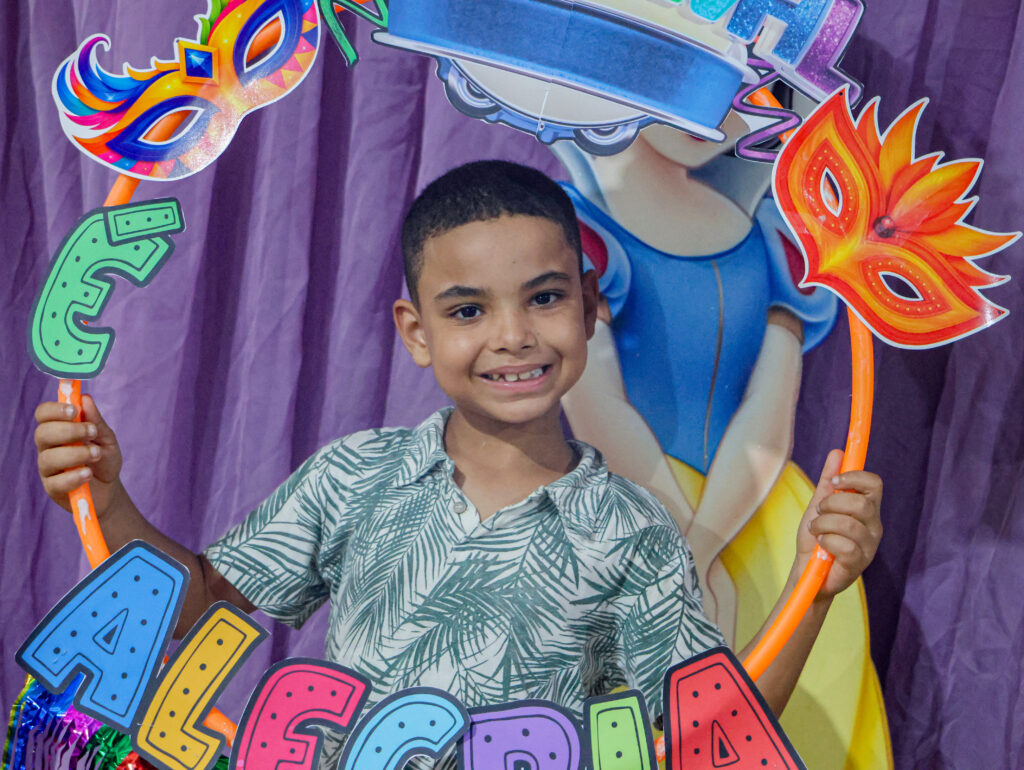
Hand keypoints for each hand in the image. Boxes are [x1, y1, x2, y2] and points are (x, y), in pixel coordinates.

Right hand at [35, 395, 123, 518]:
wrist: (109, 488)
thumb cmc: (103, 458)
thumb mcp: (106, 438)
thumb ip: (96, 421)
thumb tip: (86, 399)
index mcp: (58, 430)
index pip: (43, 414)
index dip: (54, 410)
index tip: (74, 410)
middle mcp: (48, 448)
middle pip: (42, 434)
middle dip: (68, 431)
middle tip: (92, 433)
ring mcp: (48, 469)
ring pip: (48, 458)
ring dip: (75, 454)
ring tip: (96, 454)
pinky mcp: (53, 489)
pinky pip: (56, 482)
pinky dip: (74, 476)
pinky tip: (88, 474)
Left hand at [795, 449, 882, 597]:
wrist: (807, 569)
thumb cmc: (816, 537)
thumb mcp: (819, 505)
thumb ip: (829, 480)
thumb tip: (837, 452)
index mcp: (867, 509)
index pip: (874, 484)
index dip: (854, 477)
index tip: (834, 481)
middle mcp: (873, 526)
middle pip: (862, 503)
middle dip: (832, 504)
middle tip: (819, 512)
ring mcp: (869, 546)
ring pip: (849, 524)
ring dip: (824, 524)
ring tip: (817, 530)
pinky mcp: (859, 563)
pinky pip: (845, 545)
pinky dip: (826, 541)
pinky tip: (822, 546)